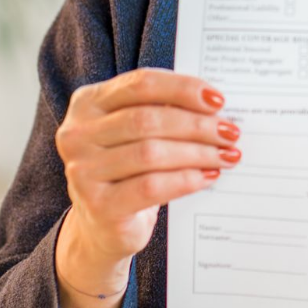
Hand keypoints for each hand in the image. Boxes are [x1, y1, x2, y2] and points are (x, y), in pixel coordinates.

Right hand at [54, 67, 241, 261]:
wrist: (102, 223)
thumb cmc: (127, 167)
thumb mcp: (135, 131)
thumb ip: (163, 110)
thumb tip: (214, 105)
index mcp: (87, 102)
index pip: (141, 84)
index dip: (183, 88)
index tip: (218, 100)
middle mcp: (77, 134)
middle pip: (147, 119)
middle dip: (196, 125)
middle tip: (230, 132)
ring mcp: (83, 171)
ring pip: (151, 153)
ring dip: (197, 153)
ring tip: (226, 155)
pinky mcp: (98, 205)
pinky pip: (151, 187)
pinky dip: (186, 180)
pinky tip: (208, 176)